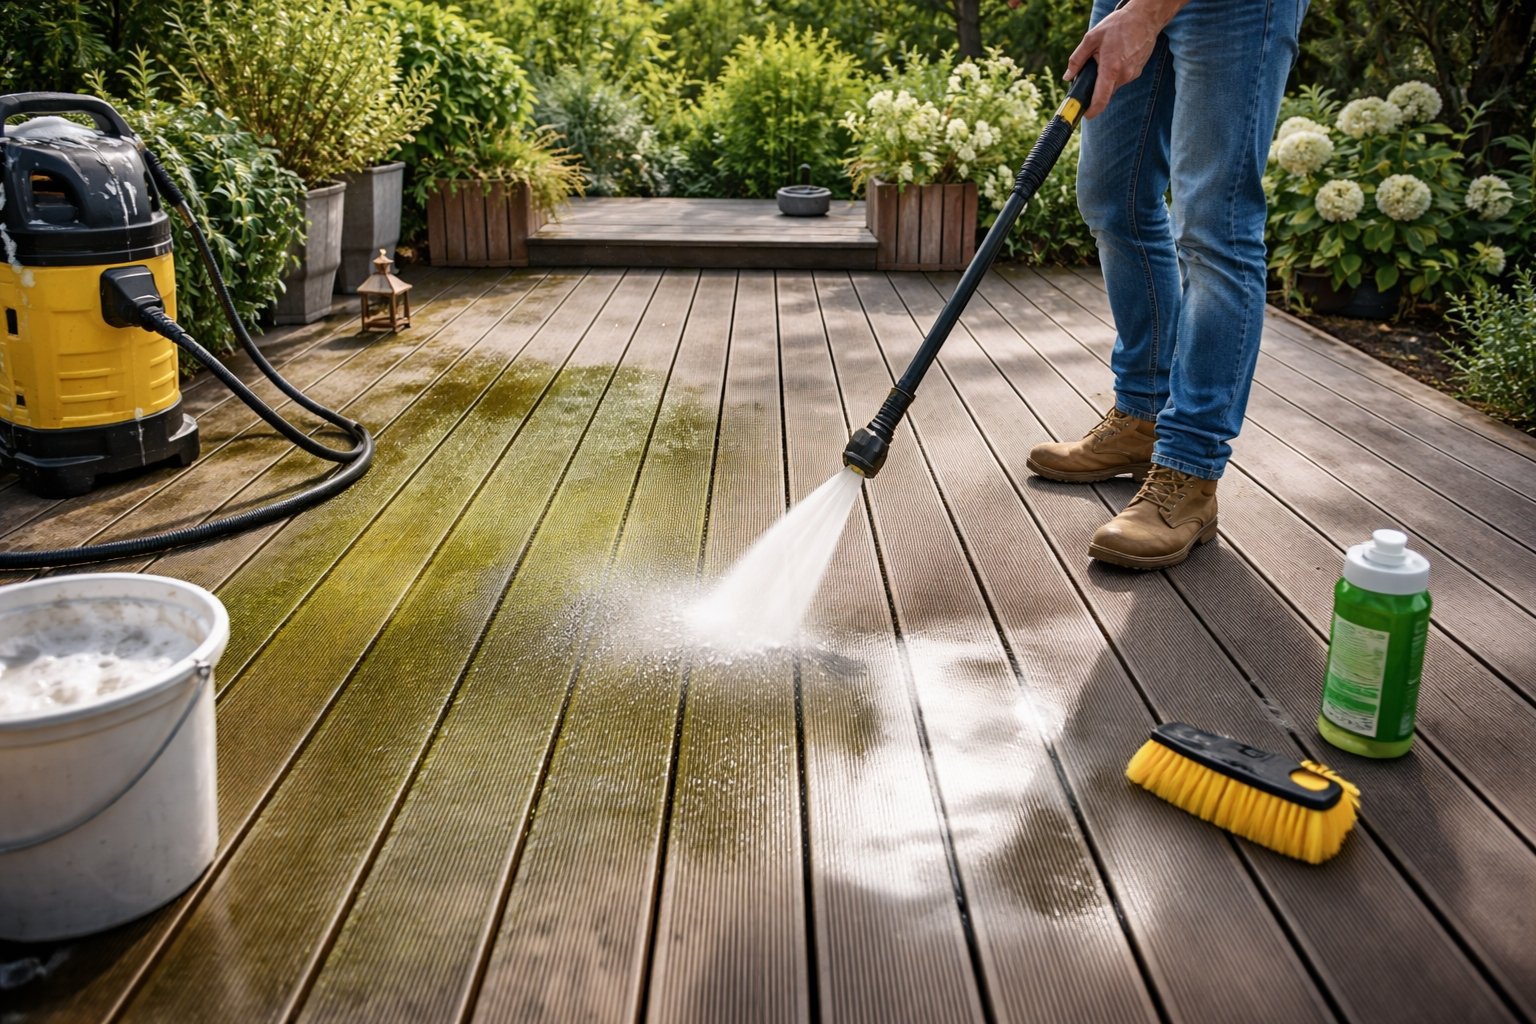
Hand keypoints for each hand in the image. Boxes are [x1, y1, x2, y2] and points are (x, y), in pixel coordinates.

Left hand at [1065, 0, 1188, 118]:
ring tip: (1107, 56)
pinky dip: (1115, 72)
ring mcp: (1132, 74)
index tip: (1085, 115)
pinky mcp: (1137, 72)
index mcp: (1110, 69)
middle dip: (1096, 86)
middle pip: (1105, 92)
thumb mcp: (1091, 38)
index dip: (1092, 111)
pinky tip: (1116, 56)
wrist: (1145, 17)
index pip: (1100, 99)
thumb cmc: (1118, 25)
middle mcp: (1123, 75)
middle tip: (1092, 68)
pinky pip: (1121, 78)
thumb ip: (1077, 59)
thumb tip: (1068, 77)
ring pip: (1113, 85)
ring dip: (1106, 77)